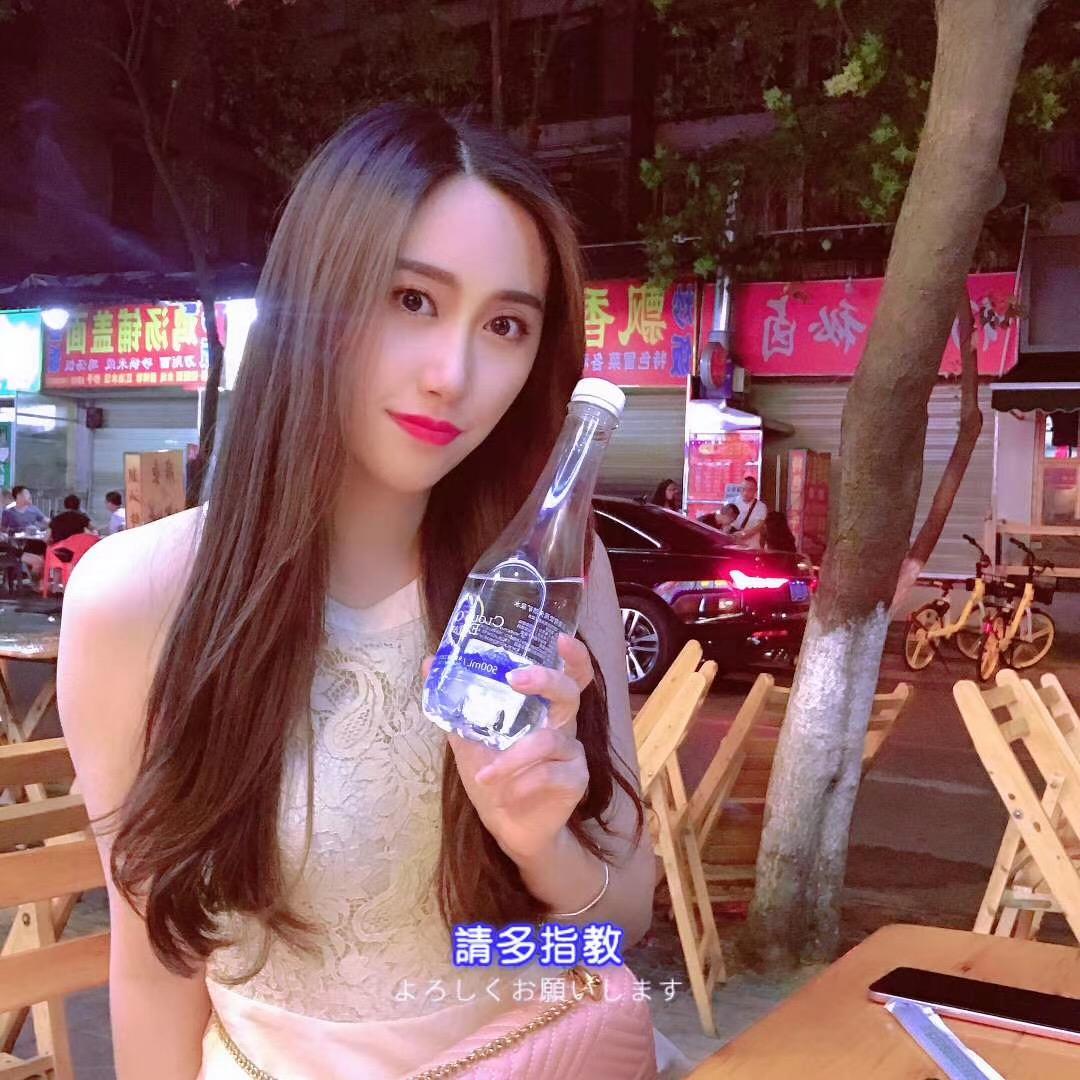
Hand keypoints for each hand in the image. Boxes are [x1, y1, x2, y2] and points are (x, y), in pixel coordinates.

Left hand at [423, 634, 593, 864]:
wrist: (507, 826)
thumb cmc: (494, 777)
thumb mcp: (469, 739)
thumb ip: (455, 705)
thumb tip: (427, 663)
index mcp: (543, 709)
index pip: (568, 674)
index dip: (572, 655)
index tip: (558, 638)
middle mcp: (562, 725)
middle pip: (570, 692)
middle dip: (545, 680)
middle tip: (514, 679)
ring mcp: (572, 752)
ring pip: (549, 740)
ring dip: (513, 758)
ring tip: (486, 775)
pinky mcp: (575, 780)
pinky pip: (551, 775)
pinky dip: (523, 783)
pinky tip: (507, 793)